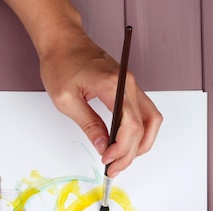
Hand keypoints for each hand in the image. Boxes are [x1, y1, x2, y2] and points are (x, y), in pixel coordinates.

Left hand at [39, 34, 161, 177]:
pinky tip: (124, 144)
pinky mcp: (128, 87)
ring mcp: (131, 84)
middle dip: (131, 152)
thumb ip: (89, 124)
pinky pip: (144, 112)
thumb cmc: (61, 64)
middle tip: (114, 168)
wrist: (62, 41)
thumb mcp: (67, 100)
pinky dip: (139, 131)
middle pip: (145, 125)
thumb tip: (103, 146)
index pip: (130, 124)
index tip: (107, 161)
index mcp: (114, 85)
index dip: (121, 148)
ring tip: (121, 159)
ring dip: (140, 143)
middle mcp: (128, 83)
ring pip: (151, 119)